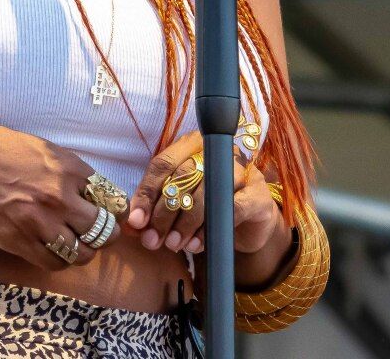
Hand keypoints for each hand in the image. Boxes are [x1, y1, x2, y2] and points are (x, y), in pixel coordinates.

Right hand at [0, 122, 109, 270]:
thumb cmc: (0, 149)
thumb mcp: (45, 149)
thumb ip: (72, 172)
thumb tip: (95, 194)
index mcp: (69, 169)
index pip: (113, 200)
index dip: (119, 211)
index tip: (116, 214)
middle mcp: (58, 197)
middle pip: (104, 232)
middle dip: (107, 235)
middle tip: (100, 233)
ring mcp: (38, 222)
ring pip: (81, 254)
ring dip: (84, 251)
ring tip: (77, 244)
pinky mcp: (18, 241)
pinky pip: (52, 263)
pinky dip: (59, 260)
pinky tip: (54, 249)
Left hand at [124, 130, 280, 255]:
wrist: (252, 222)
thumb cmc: (209, 208)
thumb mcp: (179, 206)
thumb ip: (155, 211)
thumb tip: (131, 226)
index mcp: (192, 145)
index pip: (163, 164)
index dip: (146, 193)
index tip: (136, 222)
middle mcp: (216, 151)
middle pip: (182, 178)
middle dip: (163, 214)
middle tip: (152, 240)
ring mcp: (241, 170)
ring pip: (205, 193)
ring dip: (185, 224)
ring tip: (172, 244)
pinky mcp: (258, 193)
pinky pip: (229, 209)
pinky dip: (208, 230)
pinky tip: (196, 245)